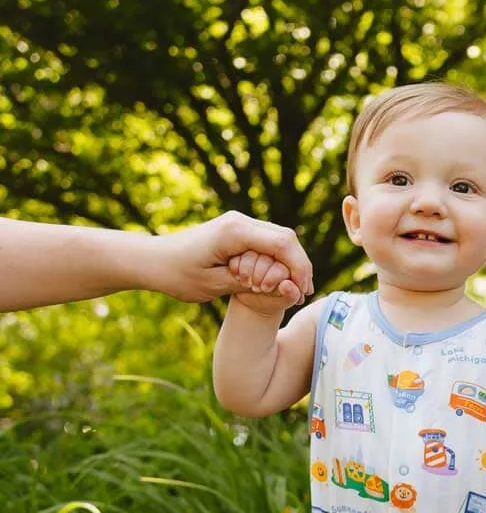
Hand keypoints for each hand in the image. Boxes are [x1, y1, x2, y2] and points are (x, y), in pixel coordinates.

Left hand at [150, 211, 312, 303]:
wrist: (153, 260)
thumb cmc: (177, 274)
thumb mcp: (214, 285)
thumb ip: (248, 282)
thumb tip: (279, 284)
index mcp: (235, 232)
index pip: (282, 244)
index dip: (299, 267)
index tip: (303, 290)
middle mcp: (240, 221)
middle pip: (286, 237)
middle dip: (300, 265)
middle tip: (305, 291)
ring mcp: (238, 224)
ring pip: (278, 239)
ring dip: (290, 262)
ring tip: (296, 287)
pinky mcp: (235, 231)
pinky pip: (266, 242)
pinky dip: (277, 259)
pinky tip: (280, 278)